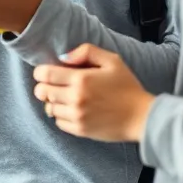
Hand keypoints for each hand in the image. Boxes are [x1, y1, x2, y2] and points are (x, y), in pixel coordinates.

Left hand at [33, 43, 154, 142]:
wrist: (141, 117)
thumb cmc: (127, 86)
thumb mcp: (112, 60)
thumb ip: (86, 51)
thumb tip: (64, 57)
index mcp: (81, 79)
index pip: (45, 74)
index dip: (40, 72)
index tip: (45, 72)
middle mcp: (75, 98)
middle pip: (42, 92)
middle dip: (43, 86)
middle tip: (53, 85)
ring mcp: (77, 116)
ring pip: (49, 108)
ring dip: (53, 101)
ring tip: (65, 97)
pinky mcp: (80, 130)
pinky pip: (58, 122)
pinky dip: (61, 115)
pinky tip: (72, 110)